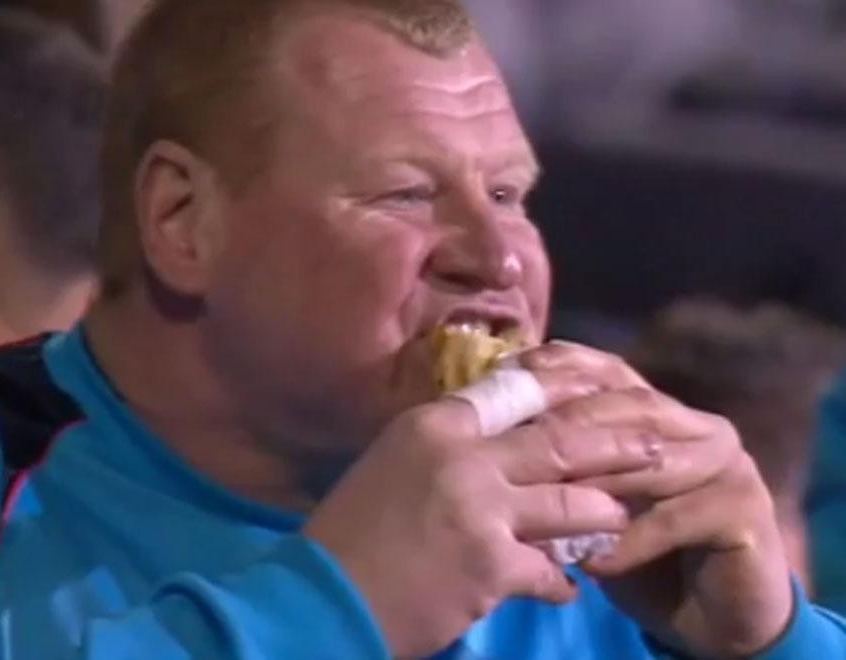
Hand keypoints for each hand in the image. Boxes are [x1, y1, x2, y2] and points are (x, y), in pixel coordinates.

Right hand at [304, 366, 660, 656]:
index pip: (518, 392)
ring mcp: (481, 510)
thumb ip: (447, 449)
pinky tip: (567, 589)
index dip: (571, 390)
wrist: (323, 596)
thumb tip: (497, 446)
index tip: (609, 388)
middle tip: (660, 446)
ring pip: (574, 506)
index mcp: (434, 425)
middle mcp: (462, 456)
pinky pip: (552, 571)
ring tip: (621, 522)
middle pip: (564, 441)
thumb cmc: (349, 534)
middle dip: (620, 446)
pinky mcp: (492, 566)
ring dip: (603, 518)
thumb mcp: (392, 467)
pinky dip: (563, 582)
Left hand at [521, 342, 792, 656]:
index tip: (502, 382)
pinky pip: (675, 519)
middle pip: (626, 407)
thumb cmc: (635, 548)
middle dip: (568, 425)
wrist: (711, 615)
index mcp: (655, 408)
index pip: (603, 371)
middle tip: (515, 448)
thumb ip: (554, 462)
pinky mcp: (744, 511)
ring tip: (546, 507)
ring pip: (649, 461)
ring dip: (595, 485)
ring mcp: (725, 462)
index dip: (553, 371)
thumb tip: (482, 435)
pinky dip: (629, 541)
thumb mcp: (586, 499)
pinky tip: (592, 562)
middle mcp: (695, 424)